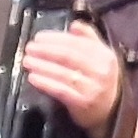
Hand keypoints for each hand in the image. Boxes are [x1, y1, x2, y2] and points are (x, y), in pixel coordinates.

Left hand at [19, 21, 119, 137]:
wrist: (110, 112)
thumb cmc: (100, 81)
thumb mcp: (101, 57)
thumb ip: (89, 39)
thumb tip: (74, 25)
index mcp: (105, 55)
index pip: (77, 43)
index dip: (56, 39)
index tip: (39, 37)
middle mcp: (100, 70)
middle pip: (68, 56)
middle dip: (46, 51)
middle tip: (29, 48)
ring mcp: (92, 88)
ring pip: (62, 73)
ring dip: (42, 65)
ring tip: (28, 61)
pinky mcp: (82, 103)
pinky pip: (60, 90)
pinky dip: (45, 83)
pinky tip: (34, 77)